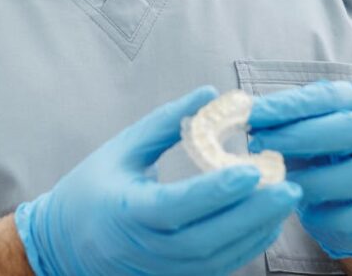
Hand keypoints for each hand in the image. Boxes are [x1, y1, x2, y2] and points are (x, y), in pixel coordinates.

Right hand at [15, 85, 303, 275]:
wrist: (63, 247)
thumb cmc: (91, 190)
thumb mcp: (122, 149)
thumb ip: (166, 123)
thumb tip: (211, 94)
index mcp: (126, 211)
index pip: (176, 206)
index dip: (216, 191)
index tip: (252, 168)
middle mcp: (144, 249)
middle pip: (206, 239)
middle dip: (252, 214)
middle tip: (289, 186)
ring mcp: (160, 271)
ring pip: (217, 260)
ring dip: (256, 231)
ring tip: (286, 200)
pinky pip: (216, 269)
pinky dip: (246, 248)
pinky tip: (267, 222)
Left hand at [247, 80, 351, 259]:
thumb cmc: (330, 155)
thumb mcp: (309, 129)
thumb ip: (283, 121)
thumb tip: (236, 112)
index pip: (327, 96)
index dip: (288, 105)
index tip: (250, 113)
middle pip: (351, 128)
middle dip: (301, 136)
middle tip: (260, 144)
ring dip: (315, 179)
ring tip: (281, 183)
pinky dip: (334, 215)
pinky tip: (307, 214)